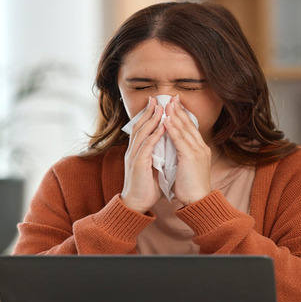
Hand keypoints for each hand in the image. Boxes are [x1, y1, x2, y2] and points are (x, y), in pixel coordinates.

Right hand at [121, 97, 165, 213]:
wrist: (136, 203)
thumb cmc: (146, 187)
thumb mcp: (153, 167)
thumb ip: (157, 156)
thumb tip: (166, 148)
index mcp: (137, 151)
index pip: (142, 128)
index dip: (149, 116)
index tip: (157, 104)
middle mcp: (133, 150)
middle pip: (140, 125)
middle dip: (148, 111)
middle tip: (156, 98)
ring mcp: (134, 156)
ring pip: (142, 132)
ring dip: (152, 119)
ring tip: (160, 107)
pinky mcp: (138, 164)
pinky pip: (146, 146)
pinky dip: (154, 134)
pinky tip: (162, 126)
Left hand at [164, 95, 211, 205]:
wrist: (199, 200)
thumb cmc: (191, 188)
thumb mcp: (188, 168)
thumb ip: (183, 156)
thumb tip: (174, 151)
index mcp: (200, 150)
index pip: (191, 129)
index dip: (183, 116)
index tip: (175, 105)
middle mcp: (201, 147)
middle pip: (189, 124)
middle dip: (179, 110)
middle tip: (171, 97)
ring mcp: (197, 151)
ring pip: (184, 129)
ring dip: (174, 115)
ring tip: (166, 103)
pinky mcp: (190, 156)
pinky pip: (179, 139)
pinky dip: (172, 128)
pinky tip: (166, 120)